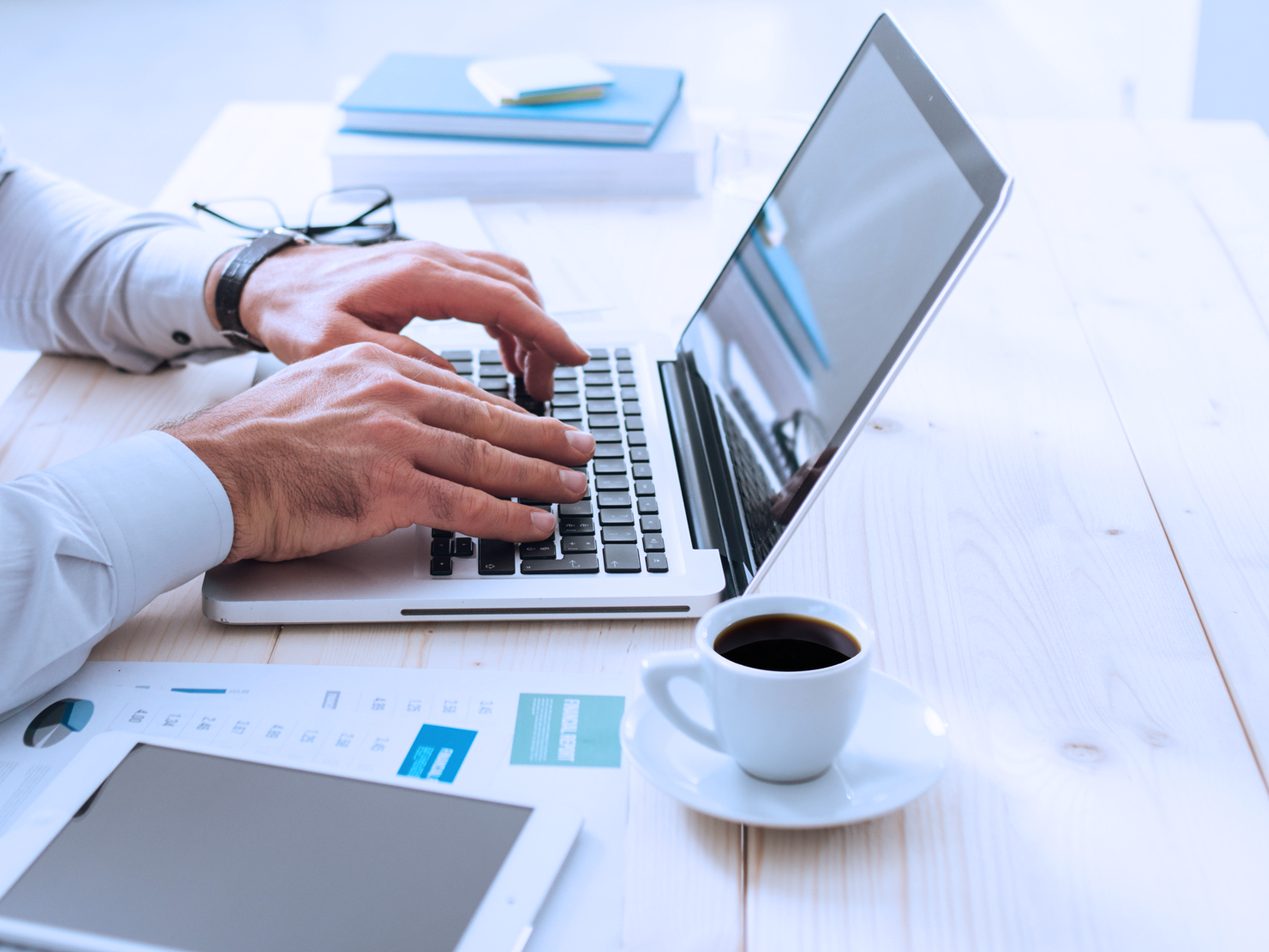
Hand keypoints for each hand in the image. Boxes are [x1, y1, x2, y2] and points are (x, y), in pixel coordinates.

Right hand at [164, 342, 594, 561]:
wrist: (209, 474)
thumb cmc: (255, 443)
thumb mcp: (321, 389)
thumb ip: (373, 397)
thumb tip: (416, 420)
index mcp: (379, 363)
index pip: (462, 391)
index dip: (509, 414)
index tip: (537, 425)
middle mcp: (394, 392)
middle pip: (489, 420)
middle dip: (544, 438)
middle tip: (582, 449)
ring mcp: (394, 438)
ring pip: (488, 460)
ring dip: (540, 477)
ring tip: (573, 487)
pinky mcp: (389, 486)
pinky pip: (466, 505)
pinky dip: (509, 517)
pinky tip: (536, 524)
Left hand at [207, 240, 588, 399]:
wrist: (270, 282)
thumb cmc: (296, 313)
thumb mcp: (338, 347)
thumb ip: (399, 362)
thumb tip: (454, 384)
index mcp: (418, 276)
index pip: (503, 299)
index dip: (545, 331)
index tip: (573, 359)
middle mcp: (433, 259)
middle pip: (516, 288)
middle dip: (543, 336)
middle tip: (546, 387)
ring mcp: (434, 259)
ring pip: (508, 282)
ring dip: (528, 325)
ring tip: (530, 377)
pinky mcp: (430, 268)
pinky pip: (489, 283)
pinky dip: (510, 315)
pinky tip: (507, 352)